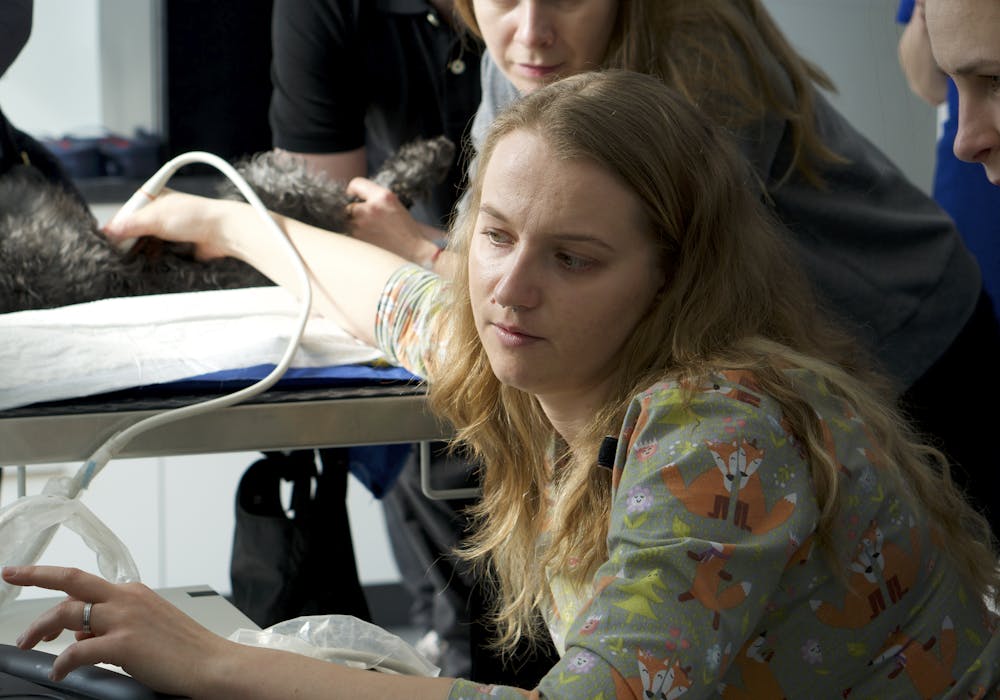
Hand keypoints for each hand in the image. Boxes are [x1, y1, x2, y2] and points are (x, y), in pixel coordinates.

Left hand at [2, 566, 231, 696]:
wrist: (212, 663)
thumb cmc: (186, 648)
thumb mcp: (149, 626)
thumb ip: (114, 625)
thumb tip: (83, 633)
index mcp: (134, 592)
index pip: (84, 583)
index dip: (50, 577)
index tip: (24, 575)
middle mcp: (127, 599)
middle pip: (71, 582)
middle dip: (35, 578)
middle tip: (11, 583)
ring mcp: (125, 619)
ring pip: (68, 614)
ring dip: (40, 629)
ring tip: (28, 644)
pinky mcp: (124, 644)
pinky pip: (78, 651)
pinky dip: (62, 662)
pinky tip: (59, 671)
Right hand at [102, 190, 239, 261]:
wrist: (224, 232)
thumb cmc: (197, 216)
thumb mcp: (157, 218)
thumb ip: (131, 224)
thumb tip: (110, 231)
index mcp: (154, 200)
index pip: (127, 214)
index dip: (117, 228)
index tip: (109, 241)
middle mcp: (161, 214)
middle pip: (135, 231)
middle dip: (130, 242)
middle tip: (122, 254)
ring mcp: (170, 231)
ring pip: (147, 245)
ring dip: (143, 252)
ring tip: (138, 258)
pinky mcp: (179, 246)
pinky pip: (160, 254)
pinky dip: (155, 258)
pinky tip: (154, 261)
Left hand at [346, 177, 442, 266]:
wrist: (414, 250)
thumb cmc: (406, 228)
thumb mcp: (395, 204)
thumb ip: (375, 197)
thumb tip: (352, 197)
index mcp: (382, 196)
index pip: (355, 184)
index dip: (353, 190)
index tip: (354, 196)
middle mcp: (370, 208)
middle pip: (348, 205)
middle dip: (353, 210)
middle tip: (364, 218)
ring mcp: (362, 225)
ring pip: (346, 221)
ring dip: (352, 224)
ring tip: (368, 230)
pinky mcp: (359, 240)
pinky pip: (348, 234)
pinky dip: (353, 235)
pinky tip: (366, 239)